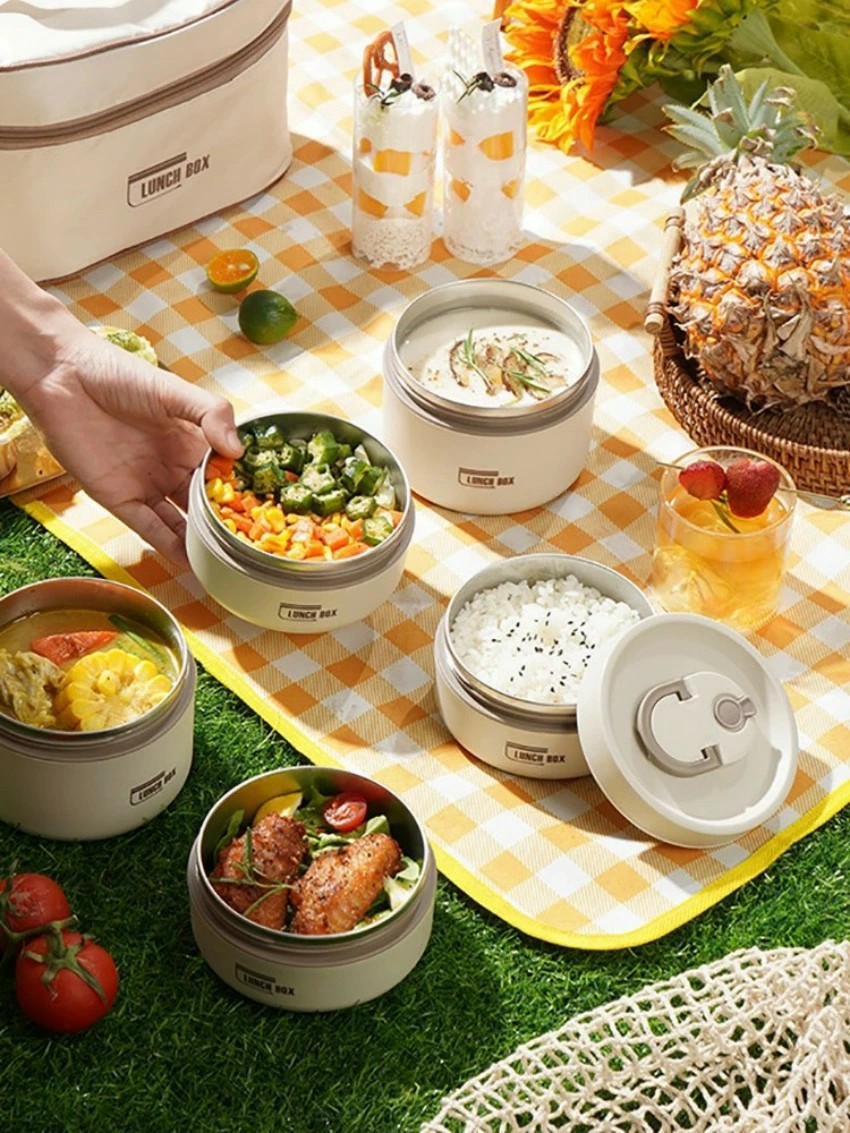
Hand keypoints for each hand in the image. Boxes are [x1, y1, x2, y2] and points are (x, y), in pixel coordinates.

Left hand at [22, 335, 242, 566]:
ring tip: (226, 563)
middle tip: (253, 547)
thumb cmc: (117, 373)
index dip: (244, 491)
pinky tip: (191, 562)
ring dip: (200, 542)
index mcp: (191, 441)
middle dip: (226, 525)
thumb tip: (238, 451)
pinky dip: (170, 547)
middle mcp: (172, 467)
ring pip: (180, 522)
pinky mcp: (119, 499)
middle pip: (205, 504)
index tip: (269, 510)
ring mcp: (146, 485)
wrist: (61, 376)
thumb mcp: (173, 389)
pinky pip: (149, 529)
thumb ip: (211, 414)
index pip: (225, 474)